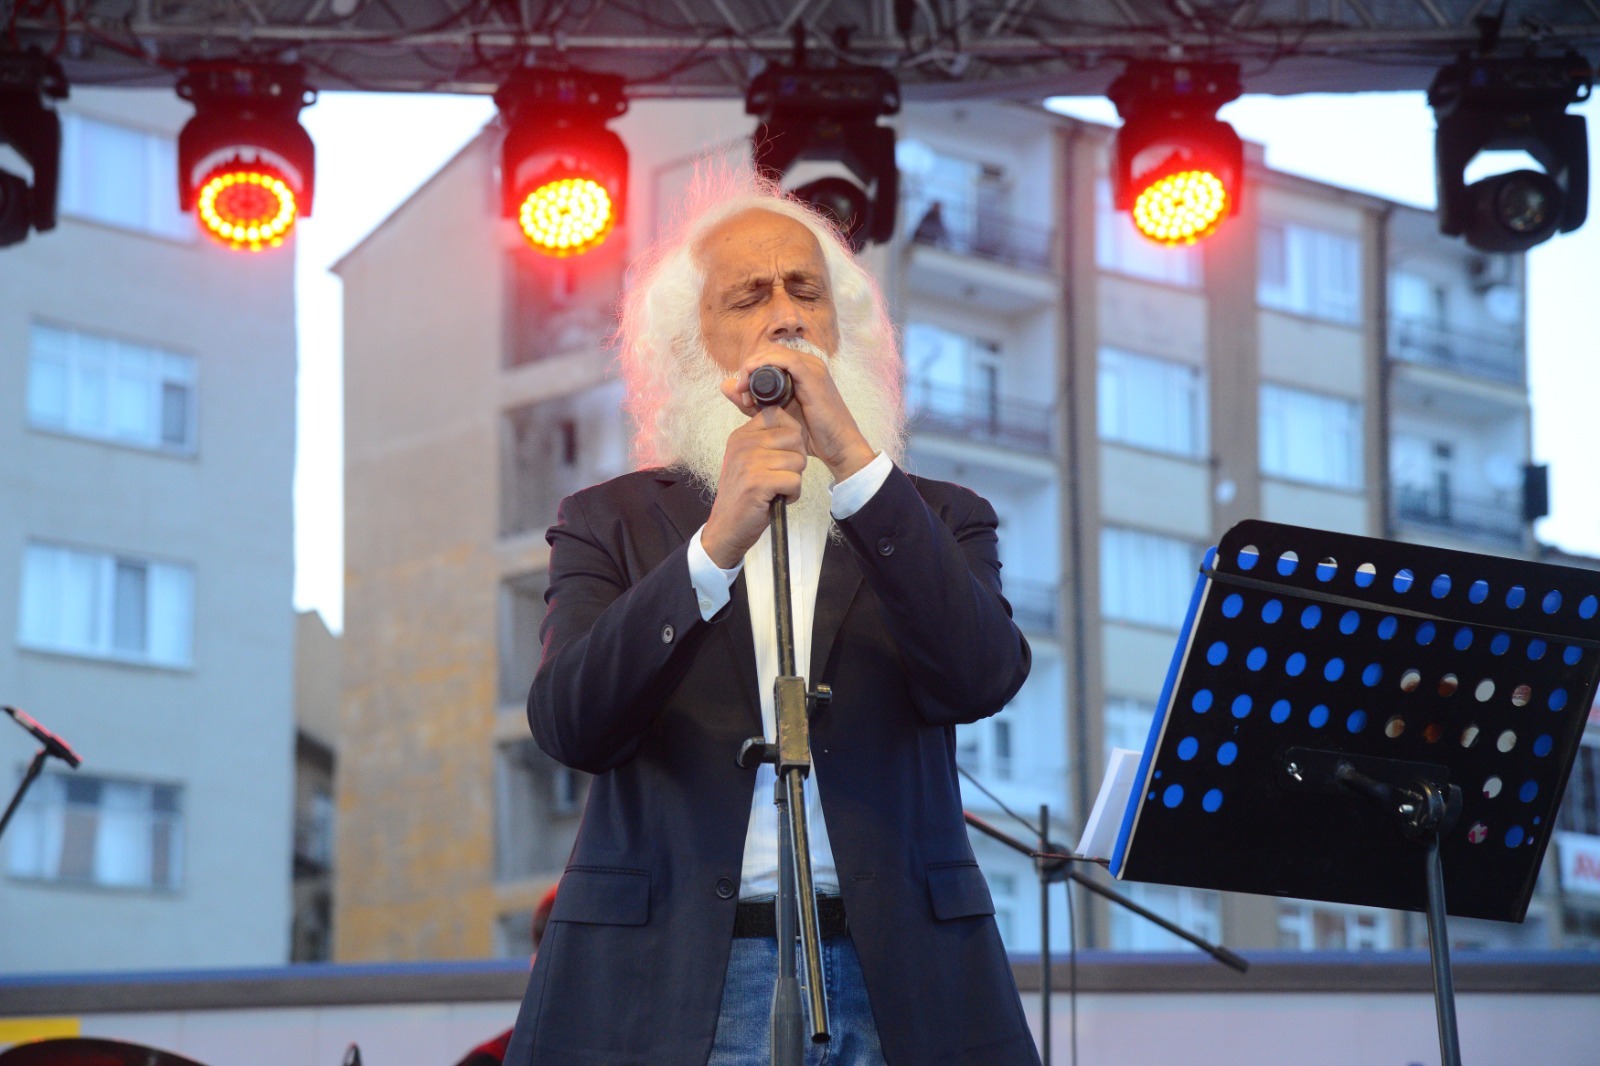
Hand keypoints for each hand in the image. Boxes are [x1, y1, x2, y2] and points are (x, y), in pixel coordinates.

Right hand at [701, 404, 807, 567]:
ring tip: (777, 489)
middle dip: (796, 459)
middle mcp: (743, 444)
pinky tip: (778, 498)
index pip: (777, 414)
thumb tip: (796, 428)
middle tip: (782, 475)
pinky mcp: (757, 482)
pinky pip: (794, 480)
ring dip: (794, 479)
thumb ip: (766, 442)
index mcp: (741, 435)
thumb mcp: (749, 461)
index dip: (791, 434)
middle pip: (794, 436)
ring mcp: (749, 462)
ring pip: (797, 460)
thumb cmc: (744, 496)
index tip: (783, 455)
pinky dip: (793, 494)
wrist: (726, 528)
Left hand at [720, 342, 876, 484]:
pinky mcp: (813, 375)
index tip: (740, 394)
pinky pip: (785, 360)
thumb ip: (750, 402)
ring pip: (773, 352)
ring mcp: (812, 367)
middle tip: (740, 393)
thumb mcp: (772, 416)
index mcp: (799, 370)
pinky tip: (752, 380)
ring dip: (752, 367)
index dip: (748, 369)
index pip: (767, 357)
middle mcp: (807, 363)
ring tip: (743, 390)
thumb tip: (724, 386)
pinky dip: (765, 365)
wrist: (837, 447)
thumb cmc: (810, 434)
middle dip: (747, 369)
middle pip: (767, 352)